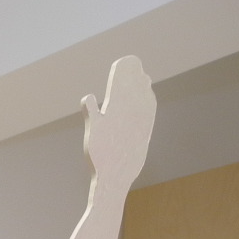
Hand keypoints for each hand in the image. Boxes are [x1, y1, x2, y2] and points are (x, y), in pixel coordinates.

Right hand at [81, 56, 155, 195]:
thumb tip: (88, 97)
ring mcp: (142, 122)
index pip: (123, 84)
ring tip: (143, 78)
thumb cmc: (100, 157)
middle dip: (135, 75)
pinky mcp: (147, 132)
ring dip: (144, 87)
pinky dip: (150, 101)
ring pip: (145, 98)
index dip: (124, 71)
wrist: (117, 178)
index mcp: (118, 110)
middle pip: (135, 88)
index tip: (125, 60)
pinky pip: (150, 111)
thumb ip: (92, 112)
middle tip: (134, 64)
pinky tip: (149, 97)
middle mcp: (133, 113)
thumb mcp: (93, 133)